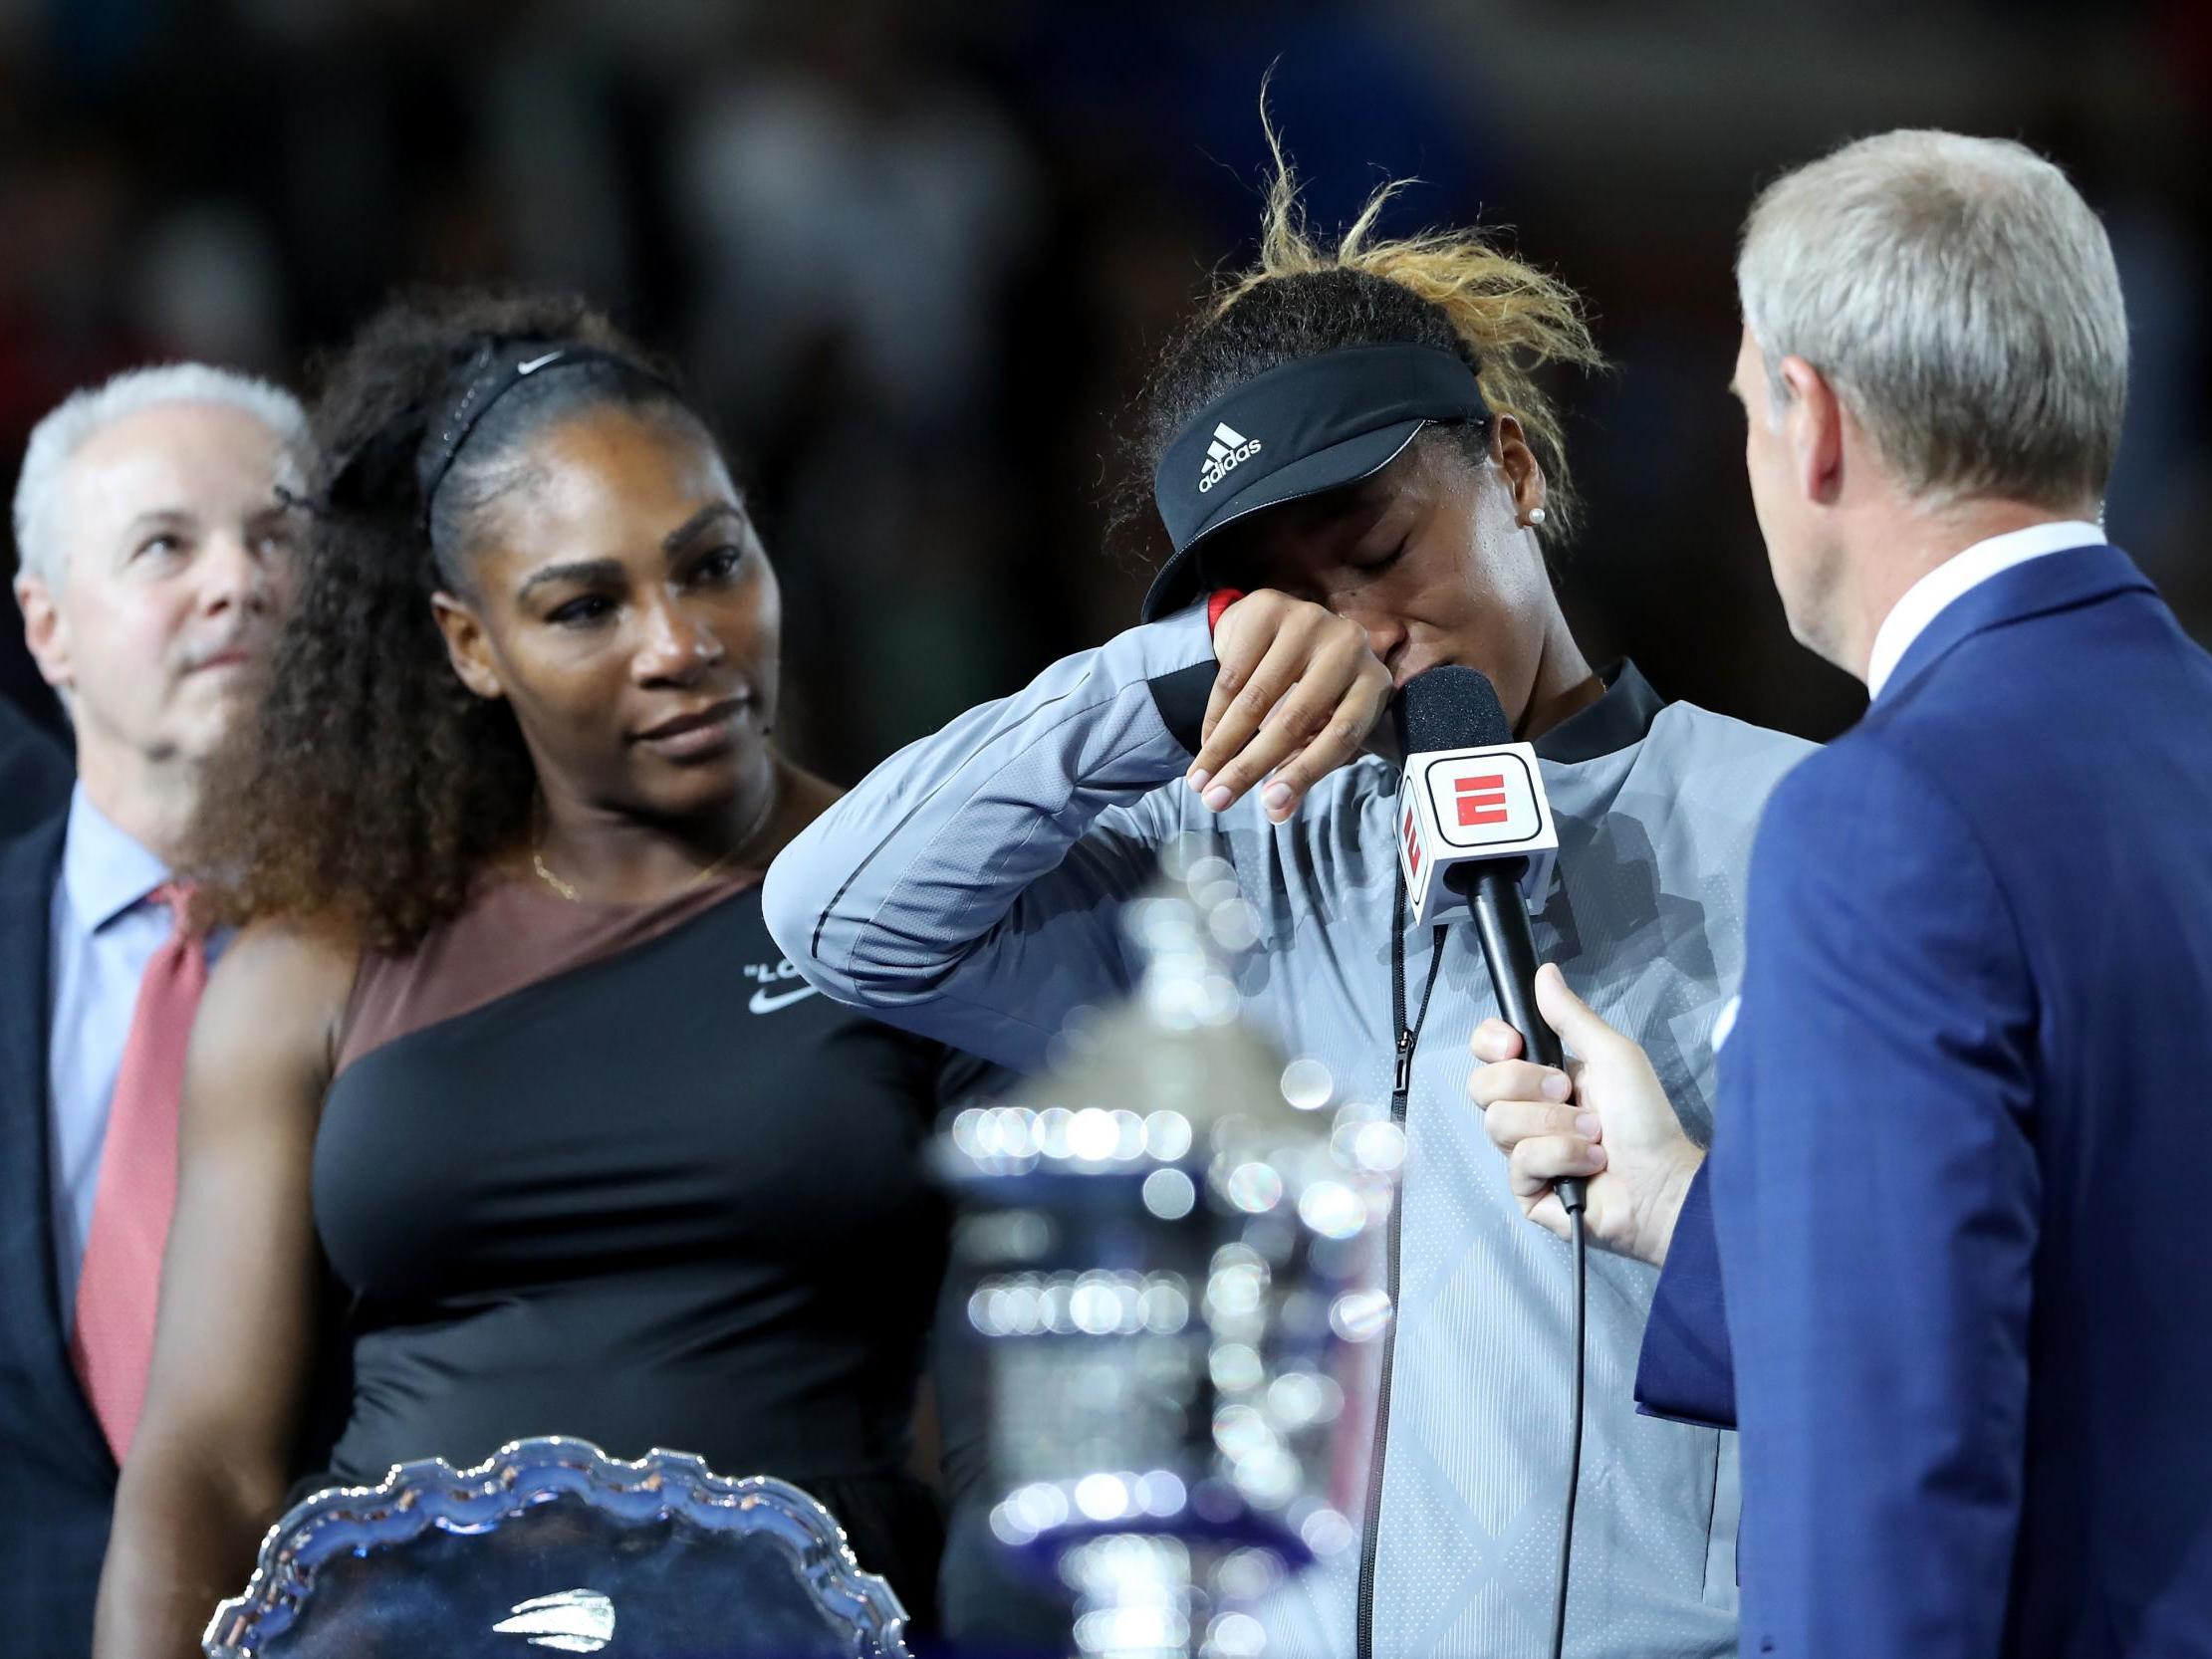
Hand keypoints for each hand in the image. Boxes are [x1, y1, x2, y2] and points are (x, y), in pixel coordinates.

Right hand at [1187, 590, 1392, 823]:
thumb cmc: (1311, 690)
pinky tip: (1204, 743)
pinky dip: (1214, 716)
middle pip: (1295, 718)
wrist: (1285, 628)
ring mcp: (1309, 621)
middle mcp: (1348, 645)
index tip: (1270, 805)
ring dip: (1222, 746)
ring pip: (1256, 697)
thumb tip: (1276, 814)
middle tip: (1216, 801)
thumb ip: (1302, 767)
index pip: (1342, 735)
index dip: (1306, 772)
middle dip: (1250, 766)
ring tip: (1200, 780)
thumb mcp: (1319, 729)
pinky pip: (1232, 674)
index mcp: (1373, 681)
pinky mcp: (1270, 609)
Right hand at [1467, 963, 1704, 1265]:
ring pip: (1499, 1123)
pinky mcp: (1526, 1190)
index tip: (1515, 1045)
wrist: (1663, 1179)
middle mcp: (1525, 1112)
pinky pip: (1520, 1161)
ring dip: (1557, 1125)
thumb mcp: (1612, 1054)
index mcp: (1539, 1075)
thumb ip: (1572, 1016)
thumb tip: (1544, 971)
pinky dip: (1562, 1157)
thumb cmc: (1644, 1116)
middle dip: (1528, 1084)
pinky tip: (1591, 1165)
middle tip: (1571, 1093)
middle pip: (1481, 1085)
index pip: (1485, 1051)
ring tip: (1595, 1137)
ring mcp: (1521, 1152)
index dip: (1490, 1043)